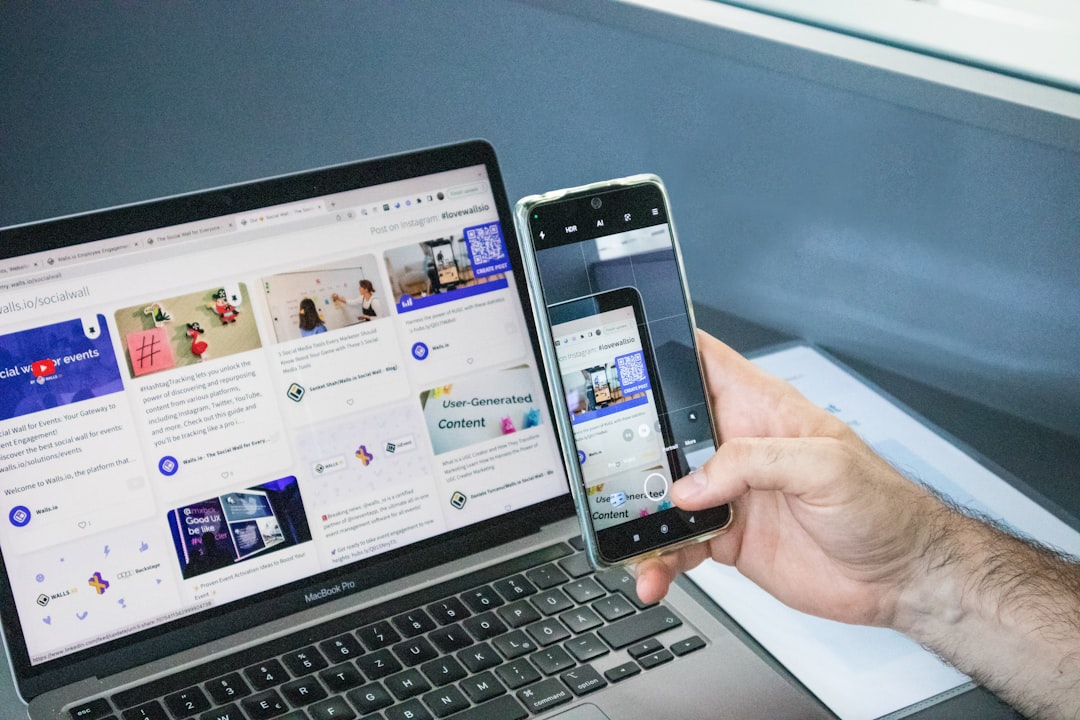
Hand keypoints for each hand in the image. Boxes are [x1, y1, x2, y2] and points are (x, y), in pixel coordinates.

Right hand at [635, 332, 942, 628]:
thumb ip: (756, 462)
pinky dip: (659, 561)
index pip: (702, 362)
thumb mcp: (826, 467)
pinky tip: (654, 575)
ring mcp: (729, 494)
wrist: (901, 576)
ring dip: (641, 517)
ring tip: (630, 542)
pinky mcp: (726, 537)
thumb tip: (694, 482)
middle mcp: (737, 448)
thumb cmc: (883, 506)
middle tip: (609, 471)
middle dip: (631, 448)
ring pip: (664, 496)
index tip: (623, 357)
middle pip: (666, 433)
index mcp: (760, 410)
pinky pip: (677, 545)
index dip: (662, 351)